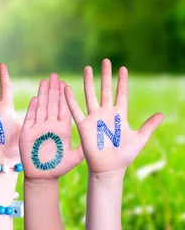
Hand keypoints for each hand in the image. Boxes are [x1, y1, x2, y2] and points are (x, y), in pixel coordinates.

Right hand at [19, 73, 83, 180]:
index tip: (65, 83)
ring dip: (43, 94)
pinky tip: (35, 98)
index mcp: (62, 129)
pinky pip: (30, 118)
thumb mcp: (75, 158)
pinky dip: (33, 109)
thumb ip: (84, 148)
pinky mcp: (28, 133)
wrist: (43, 177)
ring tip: (44, 81)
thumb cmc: (59, 168)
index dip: (64, 96)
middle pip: (52, 104)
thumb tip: (98, 140)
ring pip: (41, 107)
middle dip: (53, 90)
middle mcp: (50, 126)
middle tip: (54, 75)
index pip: (63, 108)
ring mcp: (38, 128)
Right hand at [64, 59, 162, 174]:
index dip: (122, 82)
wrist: (109, 168)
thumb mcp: (140, 139)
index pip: (121, 94)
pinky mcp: (84, 125)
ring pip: (90, 95)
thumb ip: (149, 126)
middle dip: (106, 76)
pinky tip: (67, 88)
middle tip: (105, 61)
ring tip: (87, 68)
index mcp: (120, 115)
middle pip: (106, 90)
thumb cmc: (124, 155)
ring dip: (89, 82)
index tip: (123, 68)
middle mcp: (106, 113)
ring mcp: (94, 118)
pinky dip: (71, 100)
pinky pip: (75, 110)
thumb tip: (162, 115)